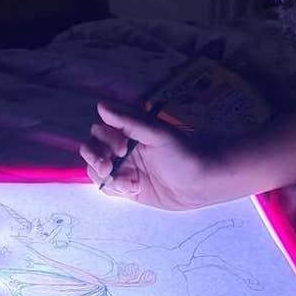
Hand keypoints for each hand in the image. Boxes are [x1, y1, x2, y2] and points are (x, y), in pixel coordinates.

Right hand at [79, 102, 225, 209]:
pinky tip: (133, 189)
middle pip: (92, 151)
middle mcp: (122, 149)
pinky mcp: (129, 188)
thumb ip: (128, 122)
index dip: (104, 140)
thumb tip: (101, 106)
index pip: (100, 132)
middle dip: (95, 159)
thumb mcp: (157, 134)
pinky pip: (109, 188)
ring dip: (105, 176)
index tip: (122, 149)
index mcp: (128, 132)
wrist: (203, 182)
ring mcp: (125, 169)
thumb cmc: (184, 153)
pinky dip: (115, 189)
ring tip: (127, 183)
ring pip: (97, 171)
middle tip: (108, 168)